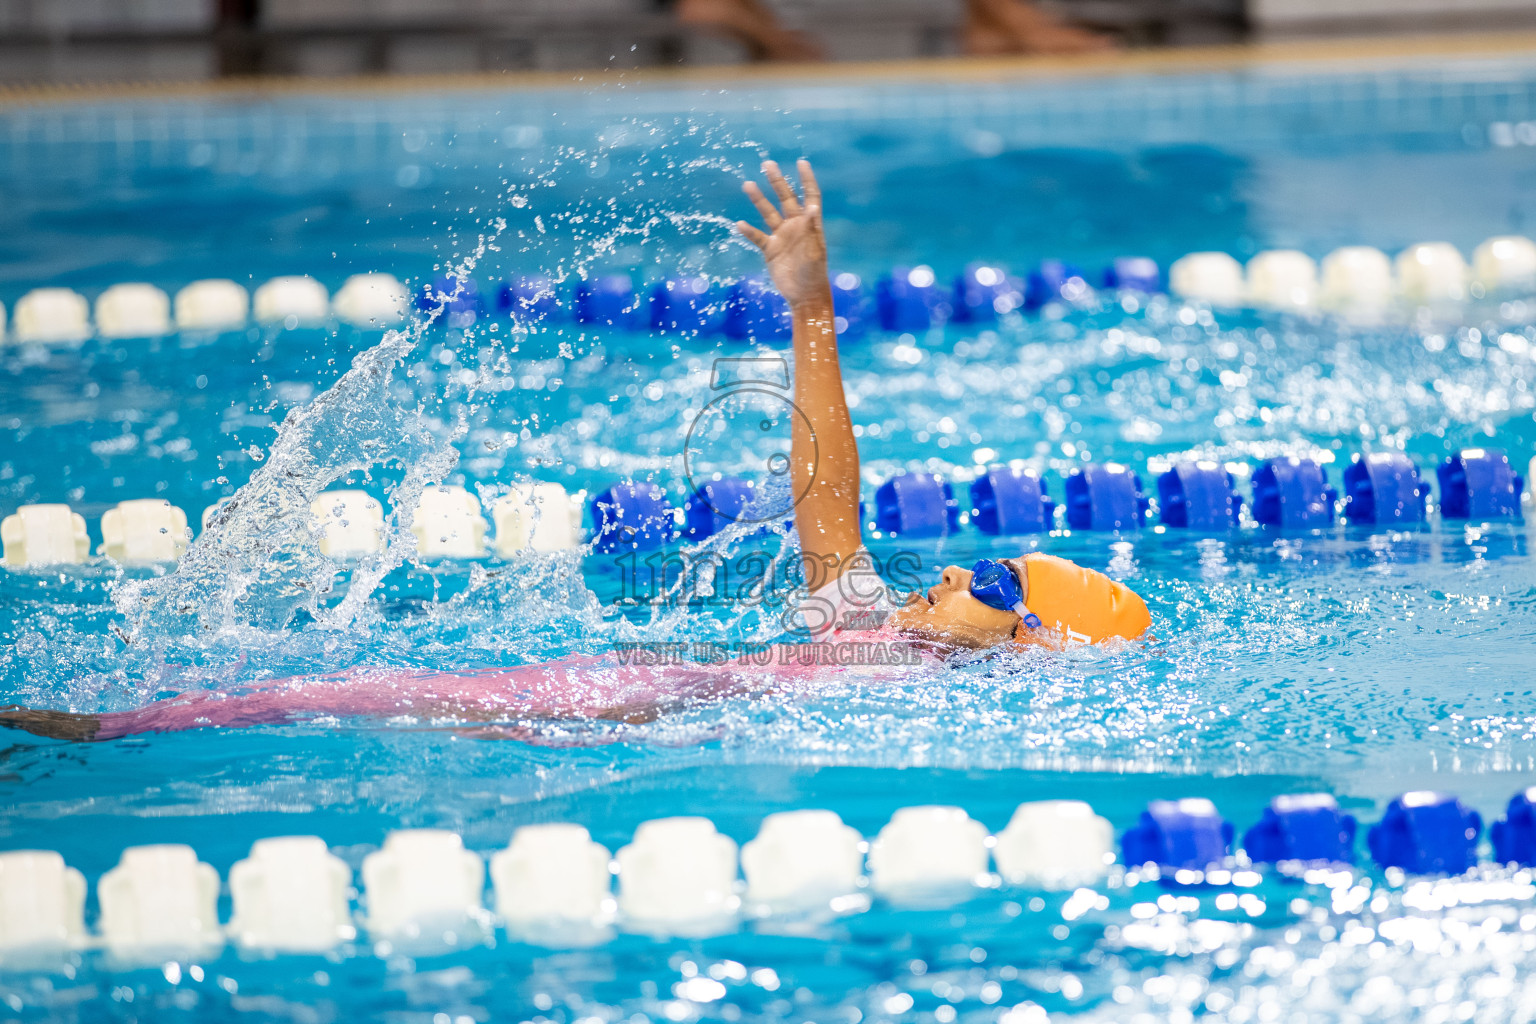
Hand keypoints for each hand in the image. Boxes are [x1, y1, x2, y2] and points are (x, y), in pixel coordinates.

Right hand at [736, 158, 829, 308]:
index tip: (801, 162)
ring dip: (758, 200)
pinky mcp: (770, 250)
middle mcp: (795, 227)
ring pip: (768, 214)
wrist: (804, 295)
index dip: (806, 179)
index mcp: (810, 224)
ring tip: (747, 184)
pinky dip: (748, 231)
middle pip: (785, 199)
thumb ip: (811, 229)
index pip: (809, 196)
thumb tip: (811, 208)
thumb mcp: (814, 251)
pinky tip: (739, 224)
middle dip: (777, 182)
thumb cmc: (815, 274)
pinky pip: (757, 237)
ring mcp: (781, 237)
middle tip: (767, 164)